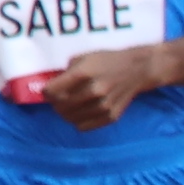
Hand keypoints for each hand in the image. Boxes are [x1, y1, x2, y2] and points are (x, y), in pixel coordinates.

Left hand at [32, 39, 163, 128]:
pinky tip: (81, 113)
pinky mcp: (111, 116)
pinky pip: (84, 127)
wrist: (136, 70)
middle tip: (58, 99)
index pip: (52, 91)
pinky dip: (78, 121)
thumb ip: (67, 72)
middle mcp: (94, 91)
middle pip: (60, 106)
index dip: (46, 92)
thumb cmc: (107, 61)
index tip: (48, 91)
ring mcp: (104, 106)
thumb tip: (53, 86)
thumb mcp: (84, 57)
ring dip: (65, 113)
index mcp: (84, 73)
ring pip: (70, 118)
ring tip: (68, 106)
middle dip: (55, 103)